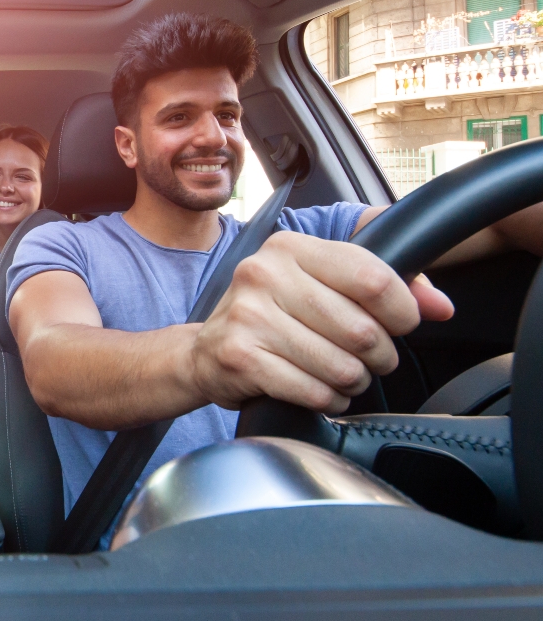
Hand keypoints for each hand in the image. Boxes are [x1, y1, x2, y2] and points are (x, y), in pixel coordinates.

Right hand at [190, 231, 453, 414]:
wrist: (205, 353)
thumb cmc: (273, 317)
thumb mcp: (321, 287)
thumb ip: (383, 287)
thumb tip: (440, 305)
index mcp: (289, 247)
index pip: (373, 278)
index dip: (403, 310)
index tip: (401, 325)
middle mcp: (263, 274)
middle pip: (361, 328)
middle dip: (379, 355)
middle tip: (370, 359)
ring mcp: (248, 316)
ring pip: (340, 365)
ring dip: (354, 380)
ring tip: (344, 375)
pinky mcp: (240, 357)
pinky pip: (313, 390)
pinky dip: (328, 398)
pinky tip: (321, 390)